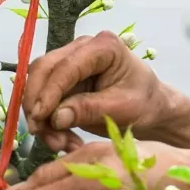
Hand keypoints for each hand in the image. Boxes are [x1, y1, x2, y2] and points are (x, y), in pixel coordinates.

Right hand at [23, 31, 172, 153]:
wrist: (151, 109)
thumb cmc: (145, 104)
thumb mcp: (121, 109)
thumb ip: (88, 110)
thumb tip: (55, 117)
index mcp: (104, 46)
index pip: (66, 66)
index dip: (49, 92)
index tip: (40, 118)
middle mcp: (82, 47)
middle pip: (43, 70)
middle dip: (38, 104)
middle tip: (41, 134)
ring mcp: (71, 61)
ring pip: (38, 85)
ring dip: (41, 116)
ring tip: (59, 143)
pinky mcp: (64, 80)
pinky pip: (43, 99)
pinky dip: (47, 121)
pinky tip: (61, 139)